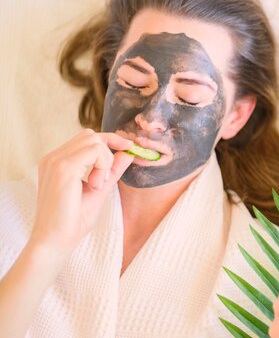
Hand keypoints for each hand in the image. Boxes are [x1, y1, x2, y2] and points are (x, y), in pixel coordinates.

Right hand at [30, 129, 133, 255]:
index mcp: (57, 162)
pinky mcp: (63, 168)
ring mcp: (56, 161)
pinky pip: (94, 151)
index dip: (110, 140)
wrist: (55, 240)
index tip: (128, 148)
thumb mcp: (98, 189)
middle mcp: (53, 158)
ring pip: (94, 141)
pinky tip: (96, 184)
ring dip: (105, 161)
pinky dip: (103, 165)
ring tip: (98, 184)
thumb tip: (127, 153)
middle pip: (90, 135)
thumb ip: (111, 170)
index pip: (86, 138)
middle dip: (109, 151)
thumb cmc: (73, 220)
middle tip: (105, 179)